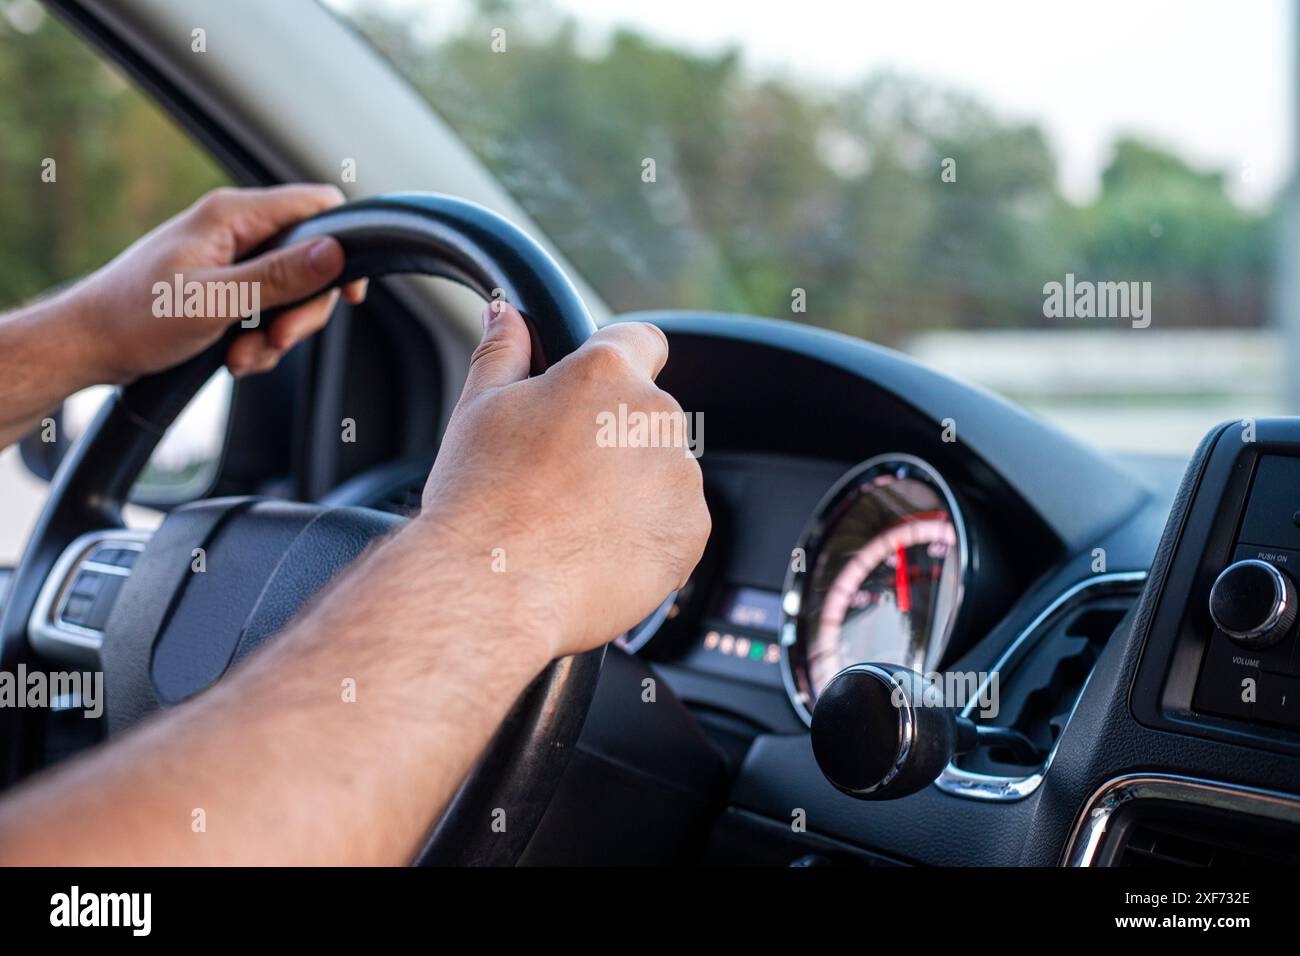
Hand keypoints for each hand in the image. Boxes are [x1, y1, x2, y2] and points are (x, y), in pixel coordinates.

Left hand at [65, 184, 365, 382]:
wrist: (88, 345)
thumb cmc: (136, 318)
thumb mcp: (215, 301)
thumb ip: (278, 276)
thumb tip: (335, 252)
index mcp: (233, 215)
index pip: (318, 206)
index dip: (345, 246)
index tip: (349, 294)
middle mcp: (236, 230)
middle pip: (311, 261)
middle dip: (302, 311)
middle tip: (277, 340)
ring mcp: (231, 259)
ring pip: (290, 294)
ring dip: (278, 334)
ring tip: (242, 356)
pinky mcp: (225, 286)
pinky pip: (267, 311)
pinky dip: (259, 341)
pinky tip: (234, 357)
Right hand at [415, 302, 710, 657]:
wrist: (495, 586)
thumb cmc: (480, 499)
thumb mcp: (479, 408)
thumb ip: (504, 351)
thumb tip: (508, 313)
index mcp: (606, 374)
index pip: (640, 340)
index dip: (617, 364)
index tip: (595, 397)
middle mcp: (655, 416)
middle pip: (648, 415)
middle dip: (615, 439)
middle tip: (561, 478)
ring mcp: (679, 476)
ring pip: (662, 471)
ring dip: (632, 488)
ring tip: (574, 523)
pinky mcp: (690, 531)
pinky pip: (674, 522)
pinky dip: (647, 535)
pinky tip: (597, 551)